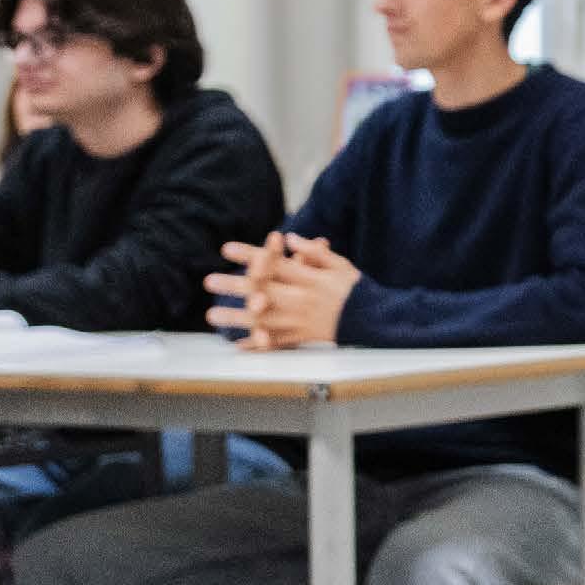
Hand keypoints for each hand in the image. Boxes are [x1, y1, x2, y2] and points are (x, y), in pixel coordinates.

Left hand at [212, 235, 357, 348]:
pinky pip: (277, 343)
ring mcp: (300, 321)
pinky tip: (238, 344)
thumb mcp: (339, 265)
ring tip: (213, 314)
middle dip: (234, 285)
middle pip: (262, 291)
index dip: (251, 255)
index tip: (227, 249)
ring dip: (235, 317)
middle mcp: (302, 300)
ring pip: (263, 319)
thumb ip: (314, 253)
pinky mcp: (303, 337)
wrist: (374, 320)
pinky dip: (257, 345)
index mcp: (310, 279)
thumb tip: (289, 239)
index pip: (275, 264)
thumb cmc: (355, 289)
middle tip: (209, 281)